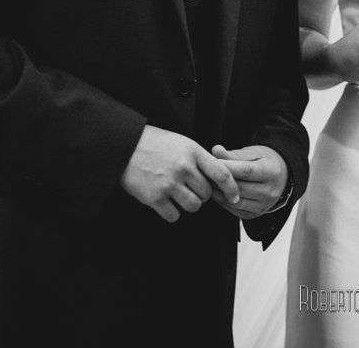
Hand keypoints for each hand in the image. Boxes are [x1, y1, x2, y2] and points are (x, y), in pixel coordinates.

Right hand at [120, 124, 240, 222]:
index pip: (222, 173)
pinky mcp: (154, 198)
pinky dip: (172, 213)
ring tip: (179, 195)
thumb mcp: (181, 142)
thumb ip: (199, 158)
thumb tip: (217, 177)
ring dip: (189, 204)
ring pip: (194, 206)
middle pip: (207, 193)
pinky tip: (166, 203)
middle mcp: (183, 168)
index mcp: (193, 151)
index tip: (234, 197)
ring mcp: (169, 184)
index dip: (232, 188)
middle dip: (203, 194)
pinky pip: (174, 216)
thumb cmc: (154, 142)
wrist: (124, 146)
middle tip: (191, 188)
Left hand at [211, 144, 287, 219]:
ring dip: (218, 192)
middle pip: (239, 188)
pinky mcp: (254, 215)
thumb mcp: (253, 153)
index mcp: (272, 172)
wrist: (280, 176)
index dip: (227, 167)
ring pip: (234, 201)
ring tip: (208, 182)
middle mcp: (270, 192)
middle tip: (204, 173)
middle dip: (220, 180)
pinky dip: (222, 201)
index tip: (212, 162)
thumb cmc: (264, 161)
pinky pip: (234, 210)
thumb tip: (215, 150)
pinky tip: (216, 192)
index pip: (246, 171)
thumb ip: (234, 154)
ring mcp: (263, 206)